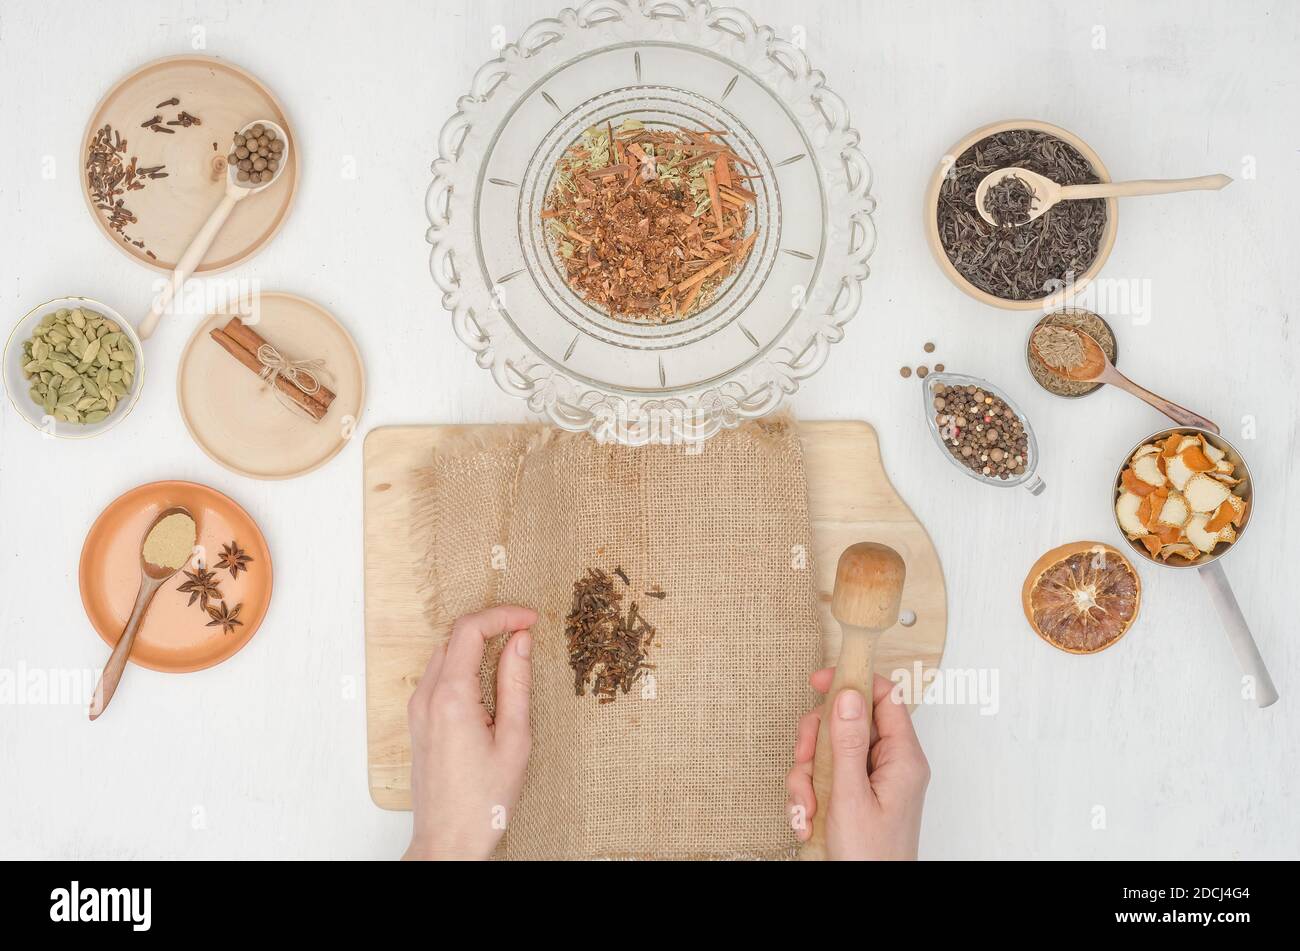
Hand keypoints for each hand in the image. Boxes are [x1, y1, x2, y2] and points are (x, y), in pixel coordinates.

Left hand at [403, 605, 537, 860]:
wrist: (448, 841)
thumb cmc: (483, 801)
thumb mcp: (514, 738)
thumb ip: (516, 683)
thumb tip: (520, 641)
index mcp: (451, 697)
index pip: (471, 629)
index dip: (503, 615)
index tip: (531, 620)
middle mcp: (426, 697)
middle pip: (455, 636)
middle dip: (491, 624)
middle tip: (526, 631)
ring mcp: (418, 709)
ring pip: (445, 654)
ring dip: (477, 644)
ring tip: (512, 652)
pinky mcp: (419, 722)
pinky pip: (438, 676)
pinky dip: (464, 665)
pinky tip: (490, 680)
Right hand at [786, 671, 929, 859]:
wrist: (869, 898)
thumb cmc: (871, 857)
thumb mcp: (851, 797)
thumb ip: (847, 743)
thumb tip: (848, 695)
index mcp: (902, 758)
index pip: (885, 697)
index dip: (853, 683)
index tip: (819, 682)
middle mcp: (890, 764)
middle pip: (848, 722)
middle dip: (816, 741)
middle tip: (803, 760)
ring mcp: (872, 780)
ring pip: (830, 750)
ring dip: (807, 776)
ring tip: (806, 808)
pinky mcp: (855, 796)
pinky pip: (824, 777)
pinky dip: (808, 795)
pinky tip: (807, 820)